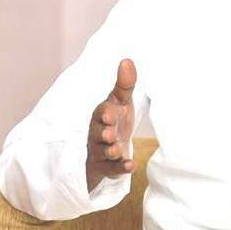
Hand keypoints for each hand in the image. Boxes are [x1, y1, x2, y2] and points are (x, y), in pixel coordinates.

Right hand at [86, 58, 136, 191]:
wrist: (110, 145)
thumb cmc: (115, 119)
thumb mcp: (120, 101)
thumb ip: (124, 84)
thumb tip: (127, 60)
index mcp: (102, 116)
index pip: (101, 113)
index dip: (105, 114)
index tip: (110, 113)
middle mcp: (99, 134)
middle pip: (99, 134)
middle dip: (104, 134)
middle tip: (111, 134)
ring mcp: (102, 151)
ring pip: (103, 152)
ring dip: (110, 151)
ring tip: (116, 149)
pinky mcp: (108, 167)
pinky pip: (113, 169)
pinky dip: (121, 168)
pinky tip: (131, 166)